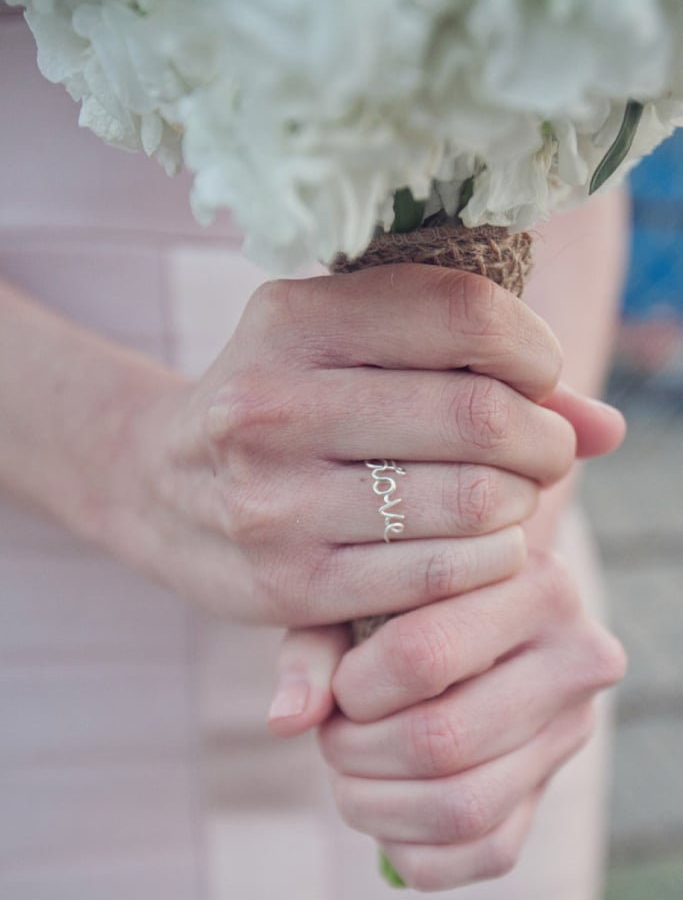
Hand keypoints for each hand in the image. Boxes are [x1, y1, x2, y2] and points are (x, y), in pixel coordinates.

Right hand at [126, 264, 621, 624]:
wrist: (158, 488)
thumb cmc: (276, 407)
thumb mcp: (339, 351)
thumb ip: (471, 370)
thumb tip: (606, 428)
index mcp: (290, 319)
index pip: (466, 315)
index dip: (534, 348)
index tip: (537, 376)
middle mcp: (272, 404)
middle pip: (481, 416)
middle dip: (545, 439)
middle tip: (544, 451)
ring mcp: (277, 502)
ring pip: (474, 501)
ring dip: (522, 503)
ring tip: (510, 498)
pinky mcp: (292, 584)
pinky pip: (443, 574)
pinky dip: (491, 561)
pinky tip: (482, 547)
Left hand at [273, 554, 625, 890]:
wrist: (470, 612)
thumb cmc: (404, 598)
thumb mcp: (360, 596)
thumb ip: (316, 649)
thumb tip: (286, 720)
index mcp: (537, 586)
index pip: (424, 656)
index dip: (355, 688)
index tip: (340, 684)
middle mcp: (576, 659)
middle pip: (441, 740)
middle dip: (356, 751)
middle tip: (332, 733)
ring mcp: (572, 734)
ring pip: (462, 807)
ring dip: (373, 803)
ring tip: (346, 767)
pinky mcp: (551, 793)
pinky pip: (482, 855)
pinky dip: (408, 845)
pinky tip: (381, 802)